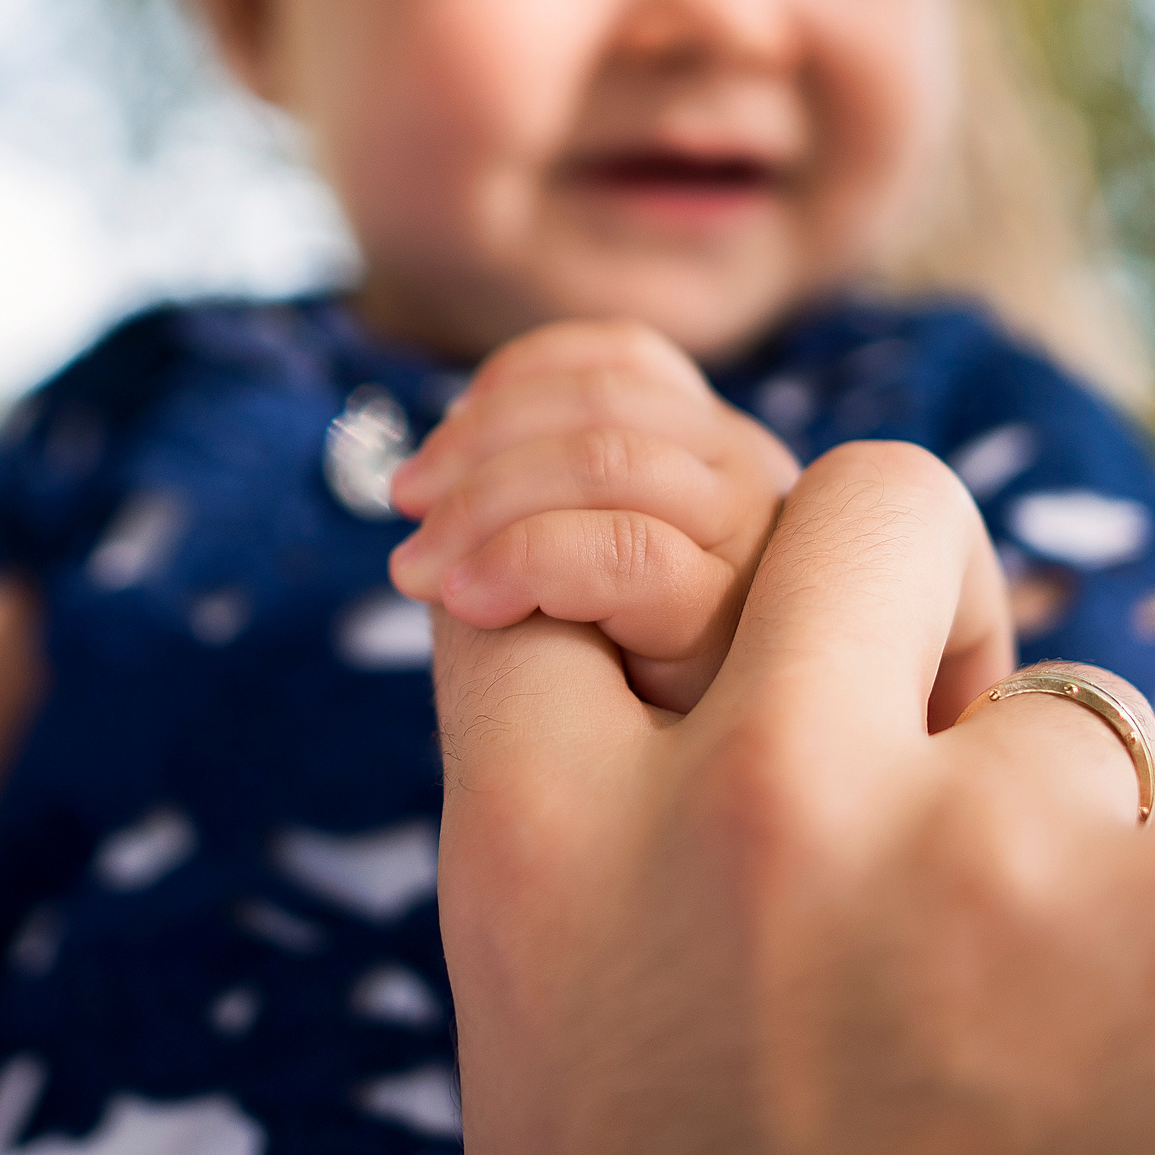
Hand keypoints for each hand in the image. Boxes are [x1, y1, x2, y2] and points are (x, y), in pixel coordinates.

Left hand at [389, 320, 802, 713]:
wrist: (689, 798)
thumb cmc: (620, 686)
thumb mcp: (572, 570)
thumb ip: (532, 503)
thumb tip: (429, 471)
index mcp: (709, 446)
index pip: (624, 356)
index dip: (518, 377)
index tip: (439, 438)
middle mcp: (745, 472)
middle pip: (604, 402)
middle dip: (478, 443)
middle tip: (405, 503)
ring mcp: (749, 539)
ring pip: (608, 462)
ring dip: (485, 504)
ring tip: (422, 569)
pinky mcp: (732, 620)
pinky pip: (628, 553)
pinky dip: (527, 560)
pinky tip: (468, 603)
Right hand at [432, 442, 1154, 1154]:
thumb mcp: (577, 1080)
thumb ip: (605, 857)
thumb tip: (650, 623)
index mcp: (552, 866)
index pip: (568, 551)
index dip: (640, 533)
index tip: (691, 601)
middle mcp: (755, 813)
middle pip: (868, 508)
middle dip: (914, 594)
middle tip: (934, 734)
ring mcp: (999, 857)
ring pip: (1075, 706)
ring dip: (1071, 850)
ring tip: (1036, 1071)